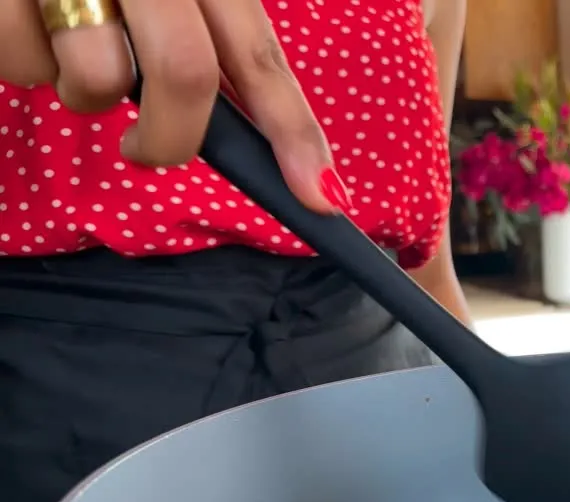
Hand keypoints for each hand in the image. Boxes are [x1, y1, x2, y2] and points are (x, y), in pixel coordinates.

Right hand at [0, 0, 347, 212]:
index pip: (260, 56)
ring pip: (96, 79)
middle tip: (147, 148)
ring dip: (83, 91)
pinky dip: (23, 61)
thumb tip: (232, 132)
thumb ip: (203, 36)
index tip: (323, 196)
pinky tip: (25, 21)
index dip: (295, 131)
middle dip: (170, 138)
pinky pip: (22, 62)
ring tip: (68, 43)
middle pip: (184, 75)